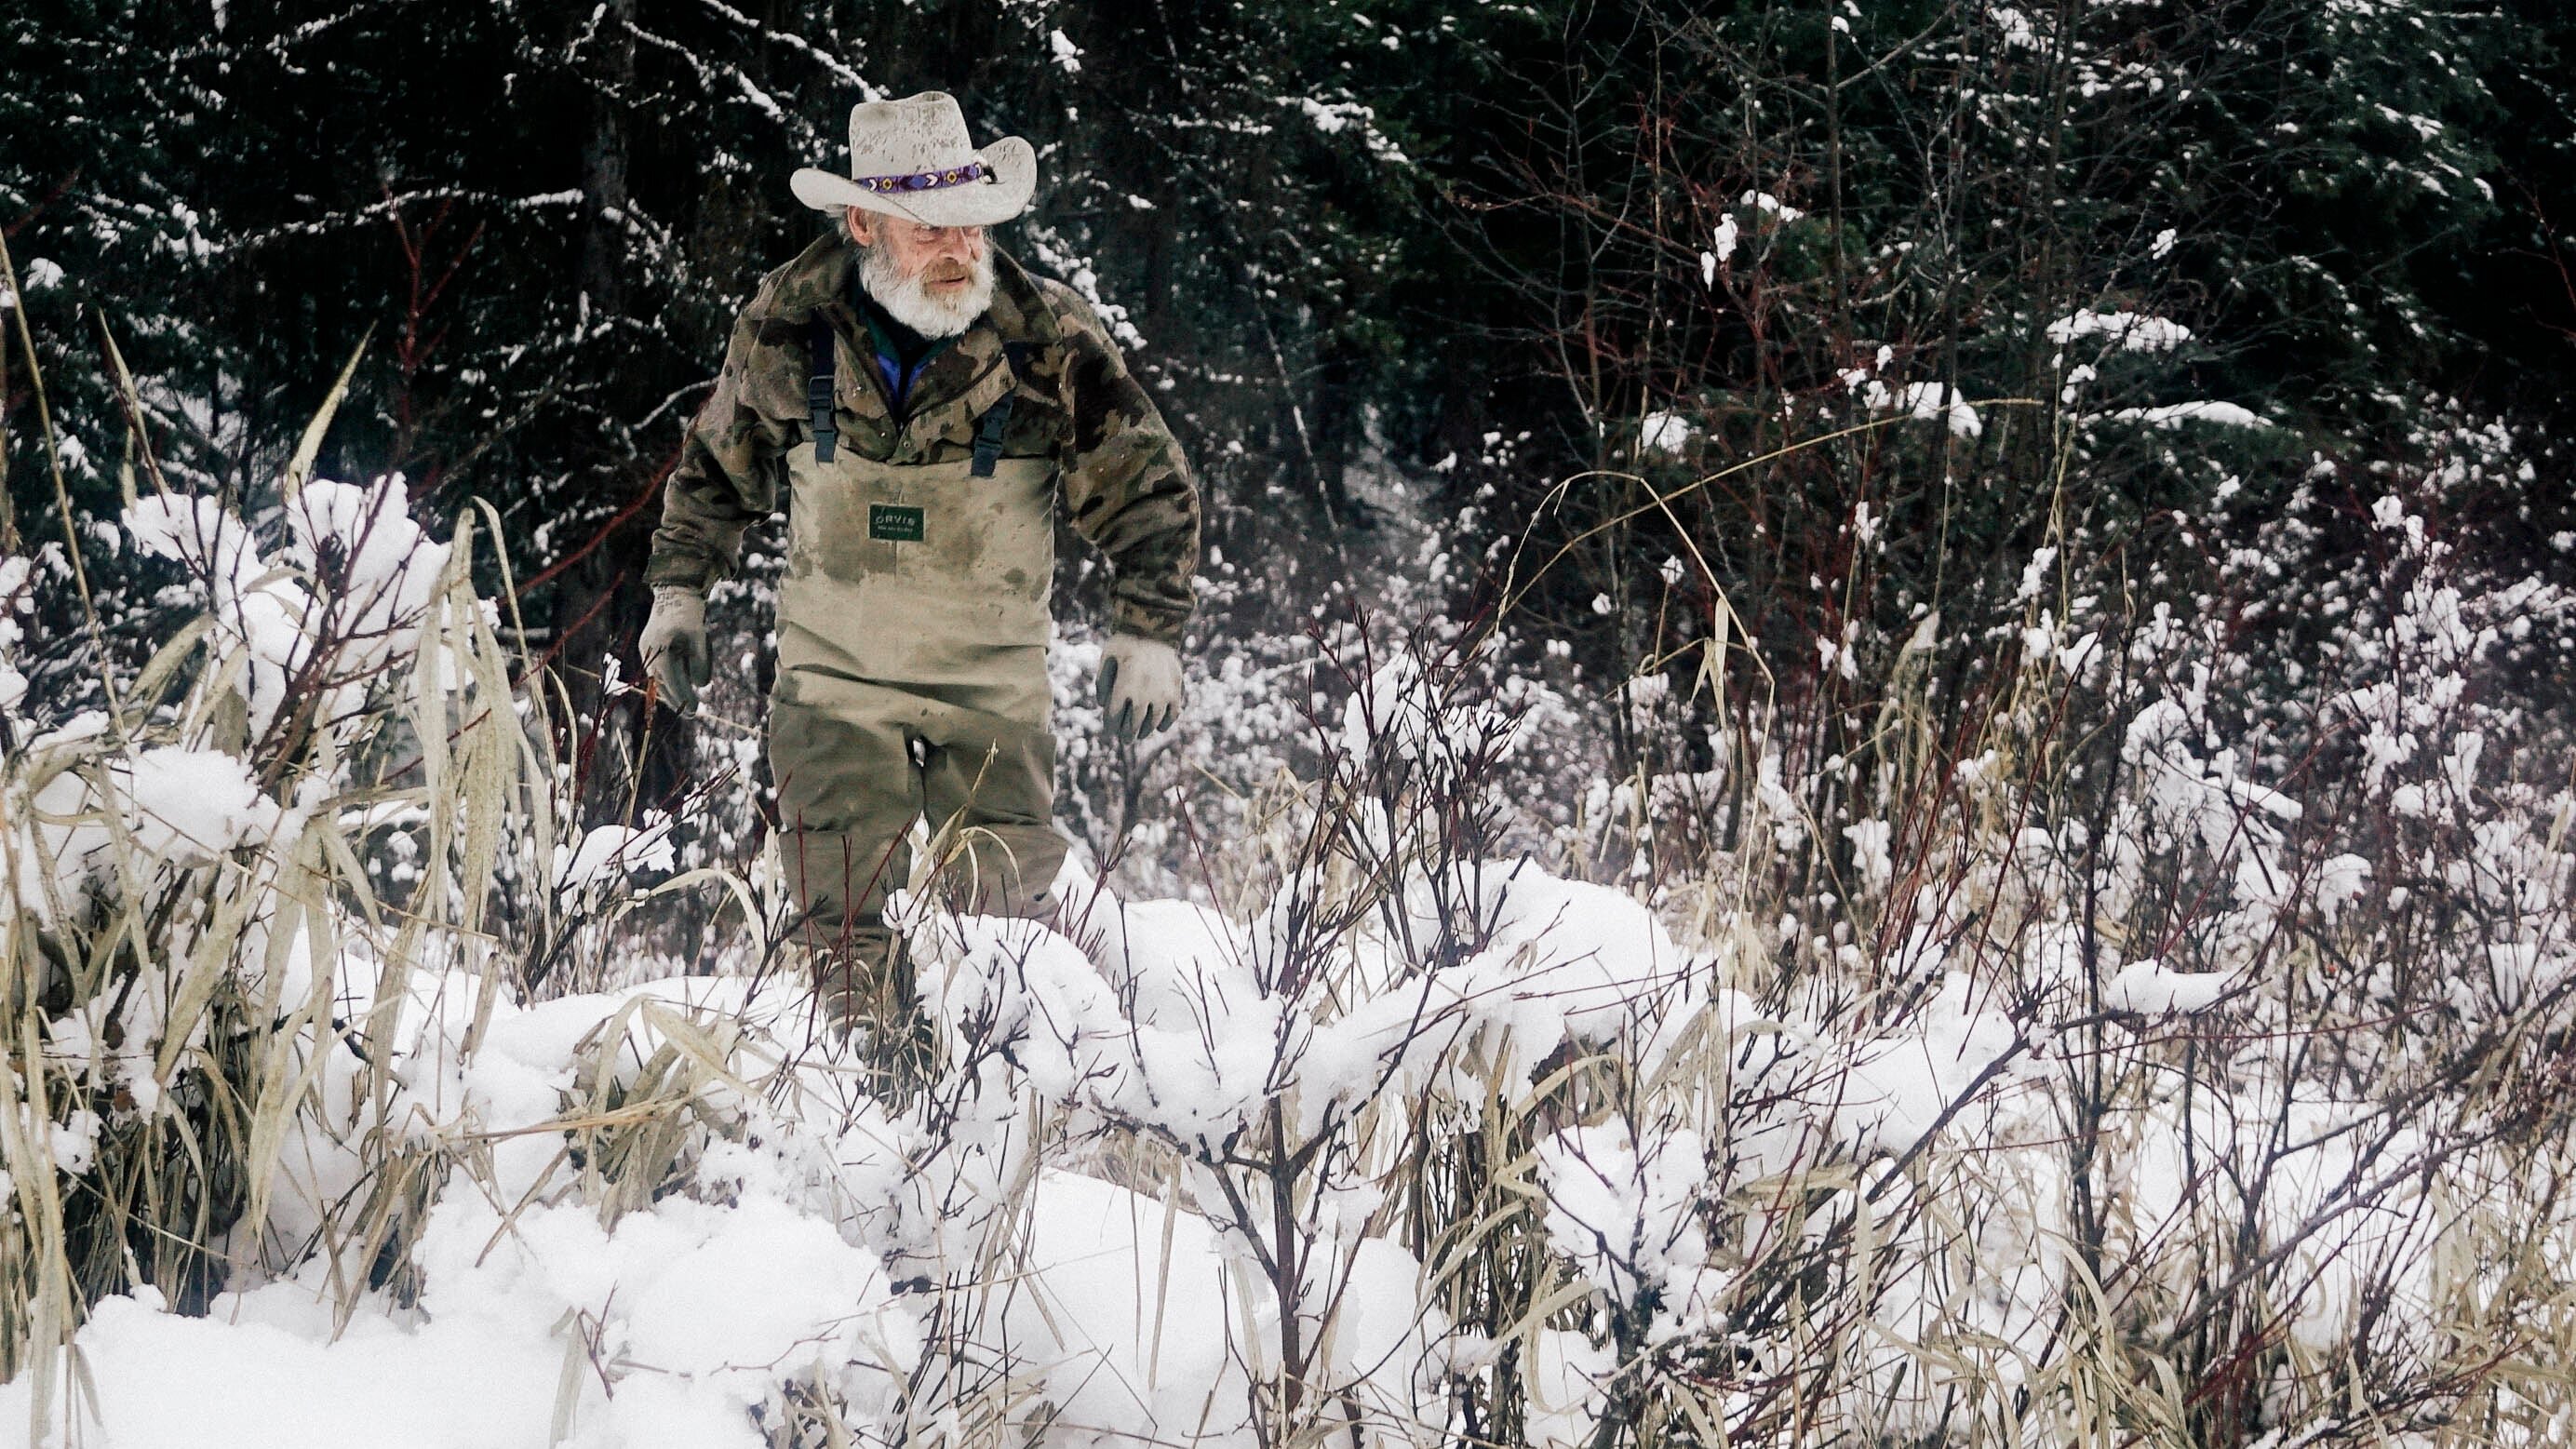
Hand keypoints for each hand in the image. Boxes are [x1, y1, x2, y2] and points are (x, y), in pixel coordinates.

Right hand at [639, 586, 710, 713]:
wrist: (674, 591)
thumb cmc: (689, 612)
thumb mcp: (699, 637)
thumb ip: (700, 661)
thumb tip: (701, 685)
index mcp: (659, 649)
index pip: (671, 680)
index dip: (683, 696)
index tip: (694, 710)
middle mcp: (649, 651)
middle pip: (661, 683)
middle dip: (676, 699)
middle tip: (692, 714)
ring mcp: (647, 649)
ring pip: (659, 677)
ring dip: (672, 690)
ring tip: (685, 704)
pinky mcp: (650, 647)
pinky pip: (659, 669)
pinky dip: (670, 679)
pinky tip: (680, 687)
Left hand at [1097, 634, 1181, 738]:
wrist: (1154, 627)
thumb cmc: (1125, 642)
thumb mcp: (1106, 658)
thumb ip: (1102, 683)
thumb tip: (1103, 705)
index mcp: (1123, 687)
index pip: (1114, 718)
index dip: (1111, 728)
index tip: (1110, 731)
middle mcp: (1143, 694)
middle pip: (1132, 725)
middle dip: (1127, 735)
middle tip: (1125, 739)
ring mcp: (1161, 693)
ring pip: (1152, 723)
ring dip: (1145, 731)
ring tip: (1140, 734)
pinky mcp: (1175, 690)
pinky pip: (1172, 714)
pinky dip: (1166, 723)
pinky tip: (1160, 727)